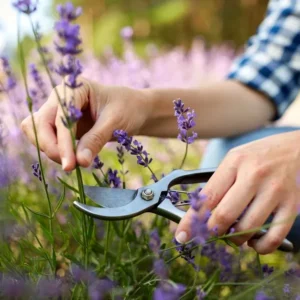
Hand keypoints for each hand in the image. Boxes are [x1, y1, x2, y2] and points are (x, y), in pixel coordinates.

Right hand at [21, 77, 151, 170]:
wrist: (136, 111)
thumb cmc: (129, 109)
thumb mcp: (115, 122)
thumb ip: (95, 140)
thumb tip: (79, 162)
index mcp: (74, 87)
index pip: (59, 116)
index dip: (62, 141)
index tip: (71, 164)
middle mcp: (61, 97)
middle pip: (39, 123)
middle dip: (51, 146)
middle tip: (69, 166)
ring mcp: (59, 112)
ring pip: (39, 132)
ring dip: (51, 150)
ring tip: (73, 163)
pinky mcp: (62, 127)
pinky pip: (48, 140)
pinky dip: (56, 151)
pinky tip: (72, 159)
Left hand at [176, 131, 299, 253]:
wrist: (299, 149)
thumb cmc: (261, 155)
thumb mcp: (236, 159)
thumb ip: (219, 182)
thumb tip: (200, 211)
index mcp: (235, 163)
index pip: (207, 197)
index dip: (191, 220)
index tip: (182, 235)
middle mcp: (254, 176)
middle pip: (224, 216)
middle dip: (211, 232)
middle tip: (208, 235)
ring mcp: (275, 191)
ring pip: (247, 229)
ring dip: (234, 241)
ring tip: (232, 237)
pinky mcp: (293, 205)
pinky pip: (273, 236)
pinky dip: (260, 247)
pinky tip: (254, 243)